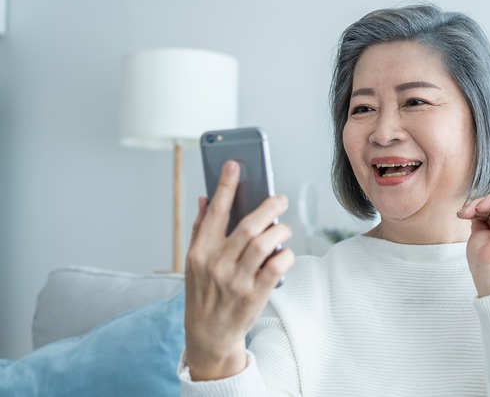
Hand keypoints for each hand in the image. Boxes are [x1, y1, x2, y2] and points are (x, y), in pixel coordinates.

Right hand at [184, 160, 294, 380]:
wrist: (209, 335)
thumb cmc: (204, 293)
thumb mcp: (194, 262)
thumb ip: (201, 229)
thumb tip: (205, 198)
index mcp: (200, 252)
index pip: (214, 212)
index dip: (224, 185)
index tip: (234, 164)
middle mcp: (217, 264)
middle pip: (248, 226)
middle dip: (269, 207)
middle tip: (280, 199)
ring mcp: (237, 281)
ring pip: (265, 244)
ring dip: (280, 231)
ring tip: (283, 228)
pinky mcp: (255, 295)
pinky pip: (278, 267)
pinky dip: (286, 256)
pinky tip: (284, 254)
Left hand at [457, 192, 489, 297]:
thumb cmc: (483, 259)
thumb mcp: (479, 234)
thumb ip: (481, 221)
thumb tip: (475, 210)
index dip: (475, 210)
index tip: (462, 215)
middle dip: (475, 206)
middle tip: (462, 213)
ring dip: (479, 203)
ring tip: (468, 212)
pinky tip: (480, 208)